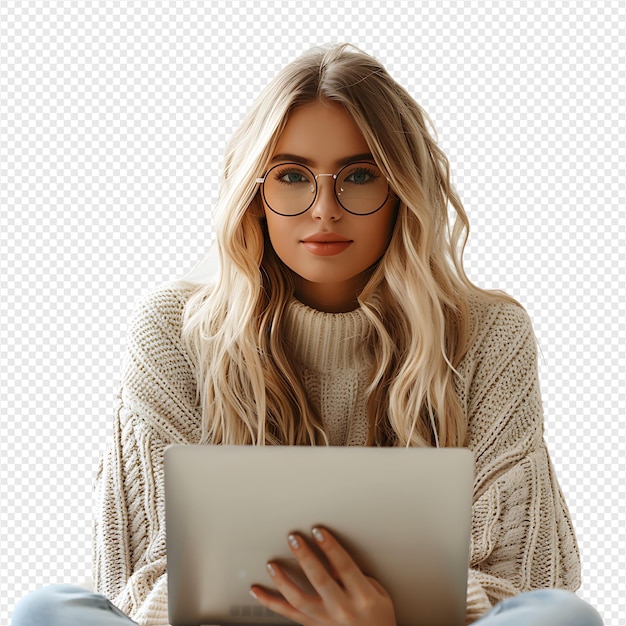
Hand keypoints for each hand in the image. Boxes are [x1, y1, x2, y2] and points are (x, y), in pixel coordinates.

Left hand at [250, 527, 396, 625]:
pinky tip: (257, 591)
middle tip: (293, 538)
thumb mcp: (378, 593)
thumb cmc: (378, 618)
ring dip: (283, 580)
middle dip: (305, 556)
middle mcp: (343, 609)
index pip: (344, 566)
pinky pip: (288, 614)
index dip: (330, 547)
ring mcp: (326, 620)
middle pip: (319, 579)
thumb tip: (333, 559)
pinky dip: (270, 602)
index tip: (318, 531)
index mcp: (363, 597)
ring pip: (299, 599)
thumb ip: (356, 575)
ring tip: (272, 564)